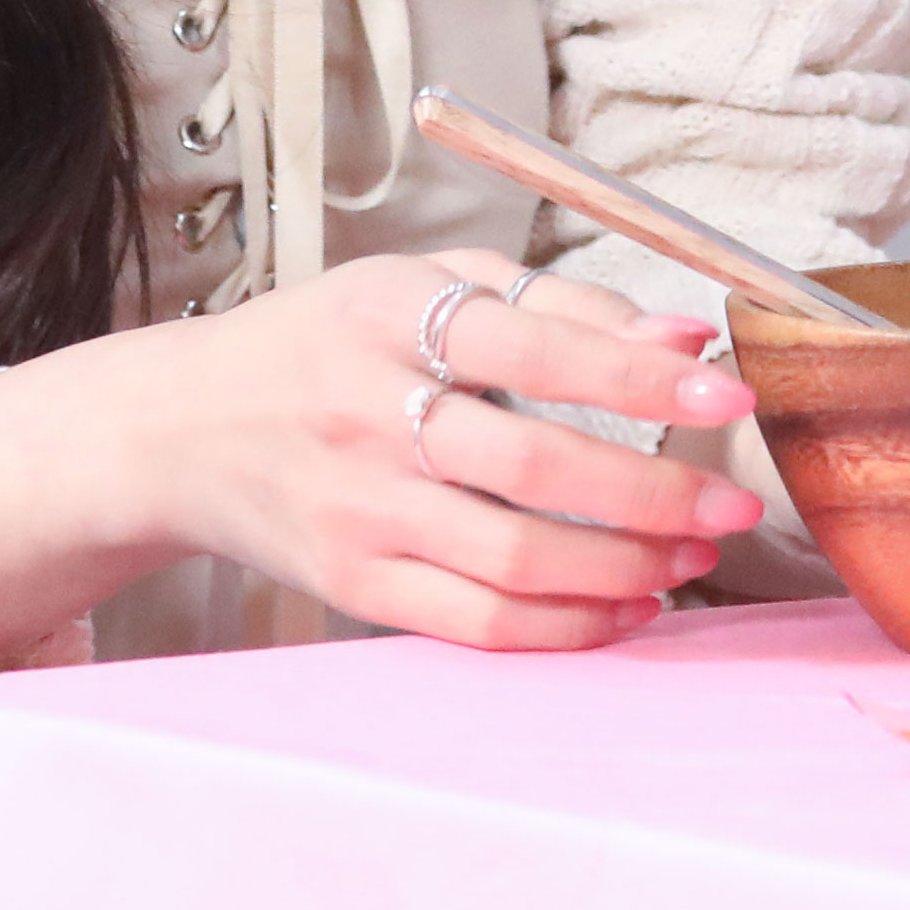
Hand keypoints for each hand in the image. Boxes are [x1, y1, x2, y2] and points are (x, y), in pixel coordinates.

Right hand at [0, 251, 764, 661]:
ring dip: (624, 569)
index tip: (727, 394)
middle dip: (654, 495)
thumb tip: (682, 340)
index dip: (640, 377)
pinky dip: (566, 625)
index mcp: (389, 315)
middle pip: (535, 468)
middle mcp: (368, 413)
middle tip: (730, 505)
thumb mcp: (422, 284)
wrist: (179, 428)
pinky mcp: (353, 585)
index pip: (534, 348)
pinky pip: (478, 620)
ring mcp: (357, 509)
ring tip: (688, 559)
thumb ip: (555, 306)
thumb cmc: (327, 343)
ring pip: (515, 559)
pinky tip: (624, 607)